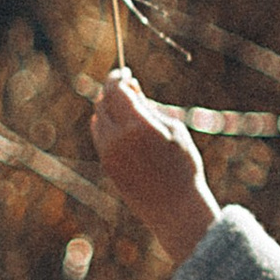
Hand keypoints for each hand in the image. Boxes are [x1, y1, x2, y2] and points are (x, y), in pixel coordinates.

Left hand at [91, 69, 223, 258]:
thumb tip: (130, 87)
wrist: (174, 207)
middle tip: (127, 87)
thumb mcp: (173, 130)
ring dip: (108, 108)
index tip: (125, 72)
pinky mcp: (107, 165)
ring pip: (97, 119)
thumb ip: (148, 107)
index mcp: (138, 126)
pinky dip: (106, 126)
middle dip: (112, 91)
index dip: (118, 77)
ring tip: (127, 109)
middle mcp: (117, 138)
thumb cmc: (182, 165)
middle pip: (103, 102)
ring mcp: (109, 153)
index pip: (115, 90)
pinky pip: (99, 137)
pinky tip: (122, 127)